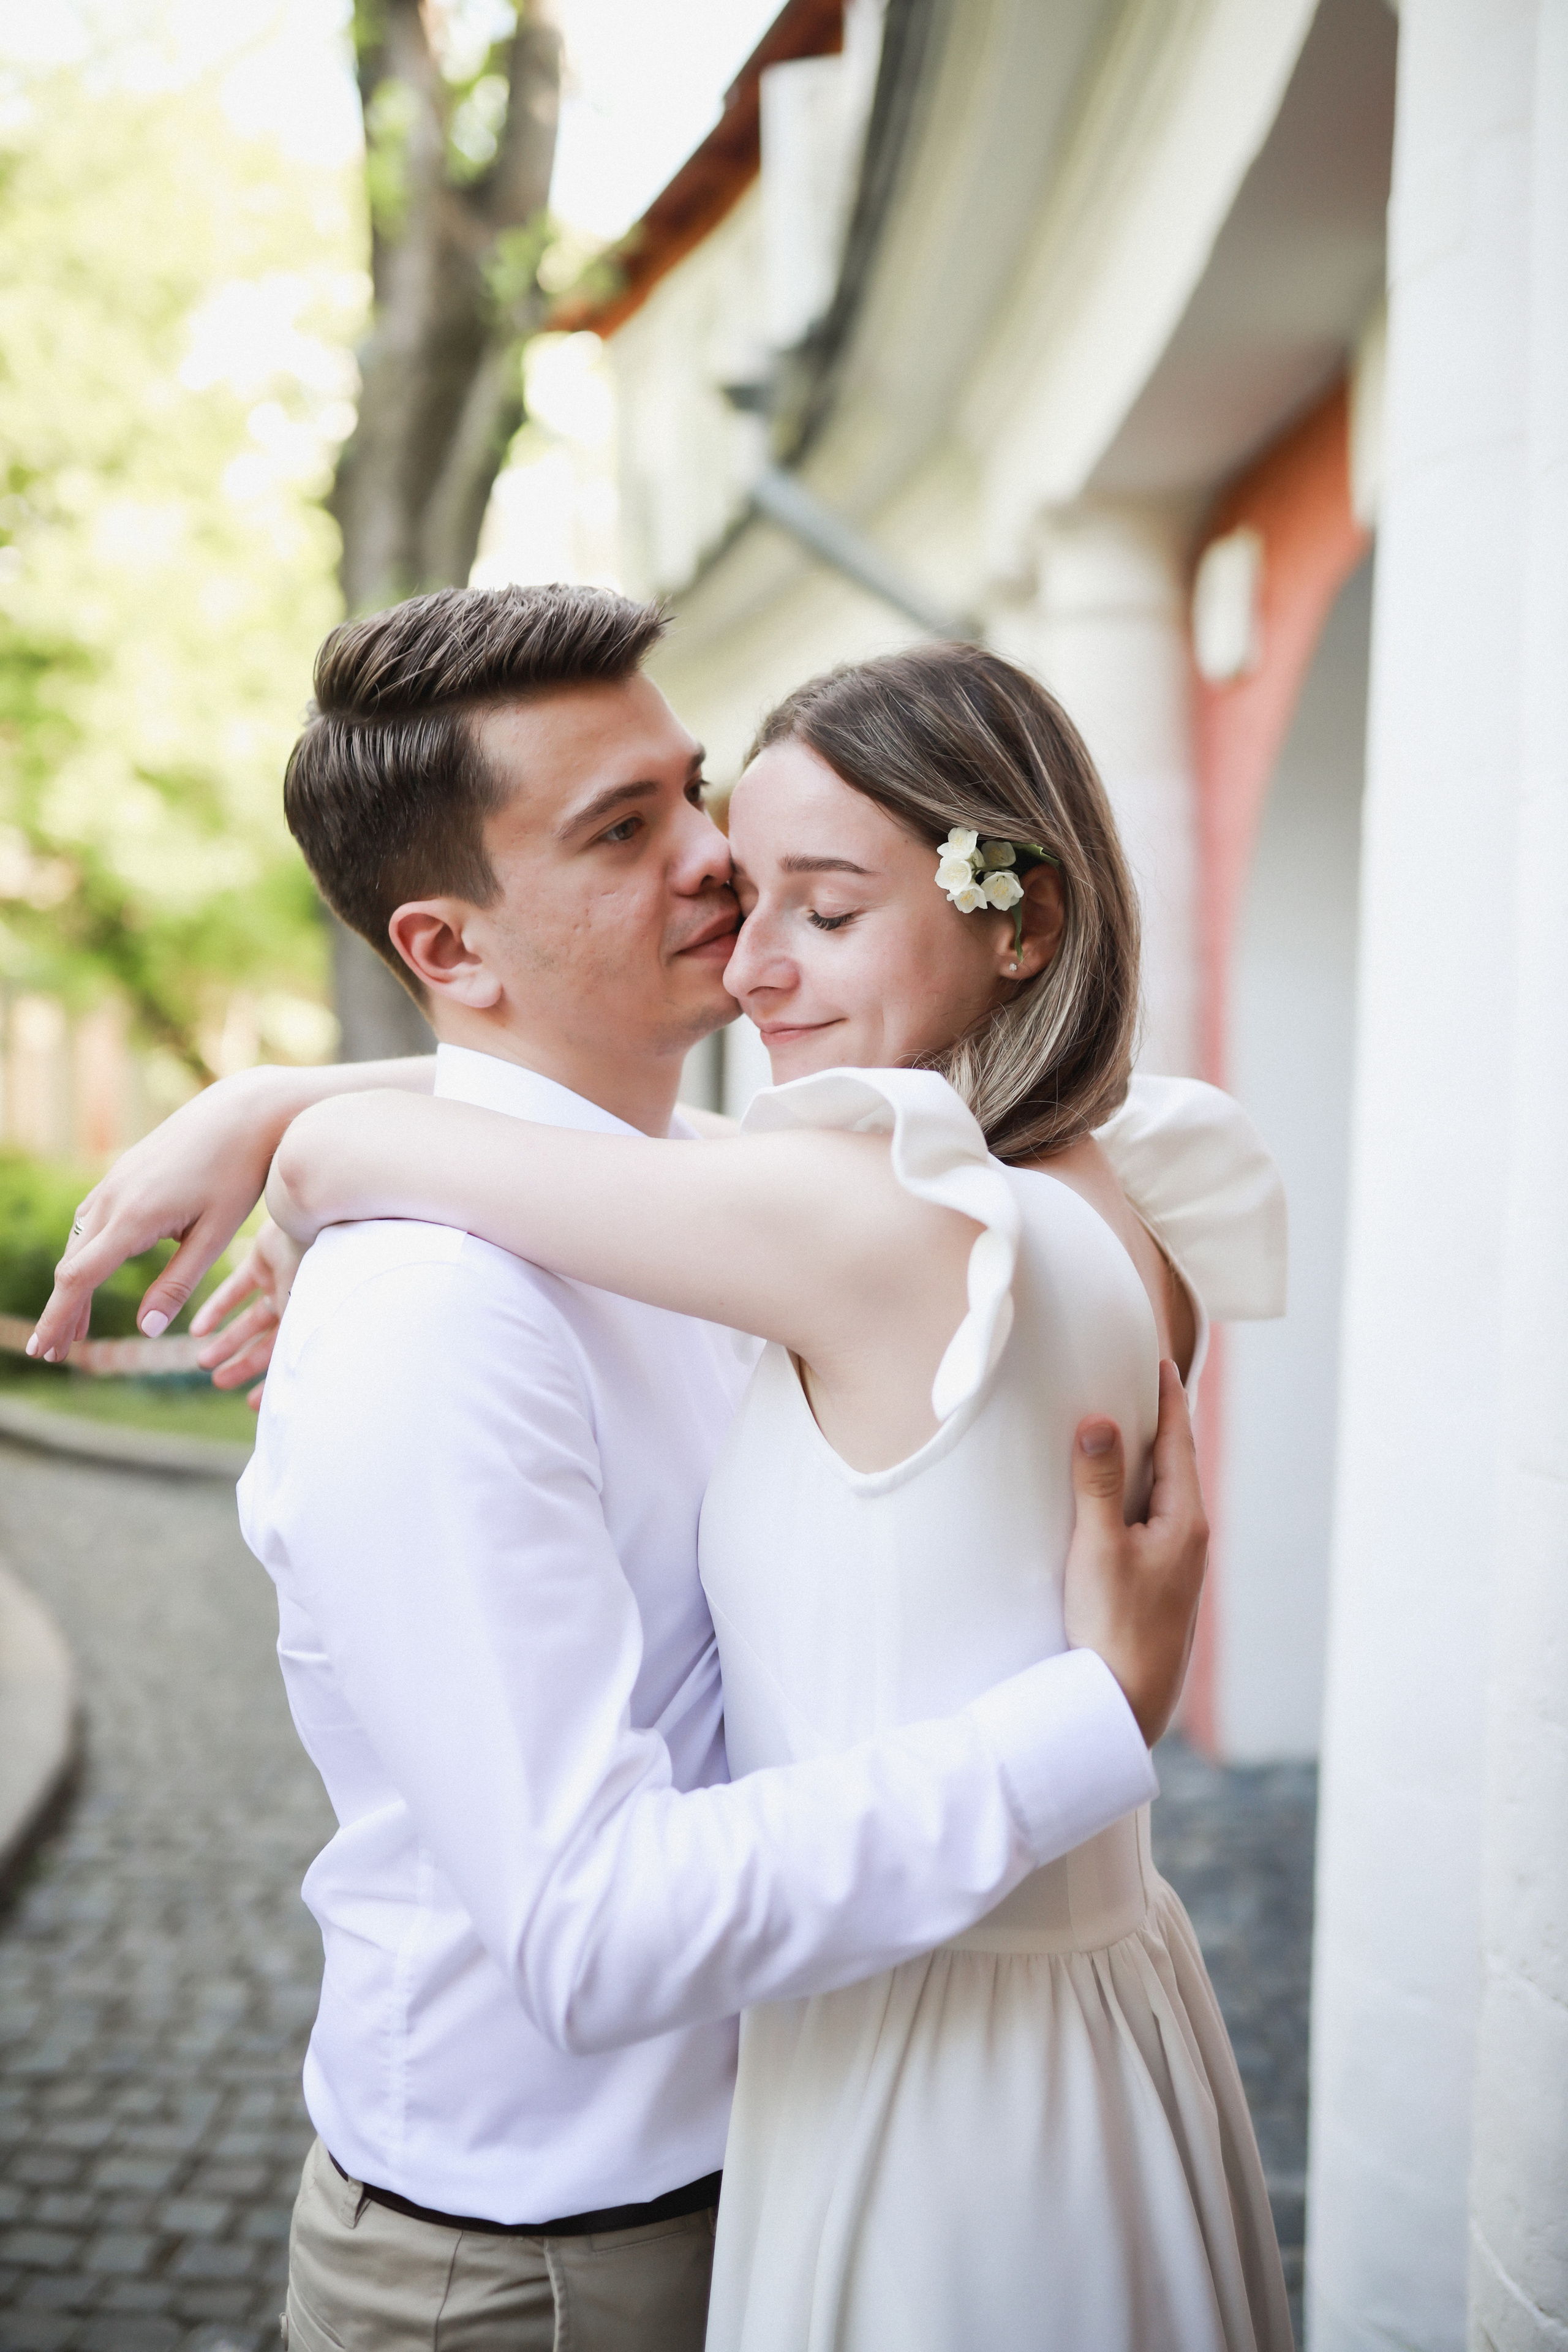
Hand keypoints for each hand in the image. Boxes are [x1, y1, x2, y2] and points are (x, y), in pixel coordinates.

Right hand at [27, 1068, 296, 1363]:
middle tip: (56, 1353)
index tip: (46, 1350)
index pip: (79, 1278)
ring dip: (73, 1284)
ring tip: (76, 1327)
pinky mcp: (122, 1173)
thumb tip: (146, 1330)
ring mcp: (114, 1182)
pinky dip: (86, 1253)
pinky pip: (91, 1220)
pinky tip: (93, 1272)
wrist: (242, 1112)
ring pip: (79, 1242)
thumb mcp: (215, 1234)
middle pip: (72, 1265)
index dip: (59, 1317)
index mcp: (134, 1218)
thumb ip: (179, 1282)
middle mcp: (113, 1198)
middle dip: (61, 1311)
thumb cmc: (238, 1174)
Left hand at [190, 1221, 306, 1410]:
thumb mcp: (306, 1314)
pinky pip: (237, 1288)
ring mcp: (283, 1279)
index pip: (292, 1359)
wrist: (318, 1212)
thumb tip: (279, 1403)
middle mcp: (302, 1301)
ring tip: (202, 1360)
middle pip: (269, 1341)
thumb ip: (291, 1355)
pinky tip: (198, 1329)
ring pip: (250, 1317)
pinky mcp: (263, 1258)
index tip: (251, 1405)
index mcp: (318, 1318)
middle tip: (218, 1381)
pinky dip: (217, 1308)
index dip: (273, 1384)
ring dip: (227, 1340)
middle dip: (243, 1363)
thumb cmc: (322, 1265)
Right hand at [1061, 1360, 1207, 1747]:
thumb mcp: (1097, 1548)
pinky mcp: (1159, 1586)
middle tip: (1141, 1384)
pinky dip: (1135, 1496)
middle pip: (1175, 1464)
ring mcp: (1177, 1565)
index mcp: (1185, 1520)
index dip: (1167, 1397)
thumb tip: (1100, 1421)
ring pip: (1163, 1495)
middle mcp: (1189, 1538)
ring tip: (1124, 1431)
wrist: (1125, 1704)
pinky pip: (1150, 1522)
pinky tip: (1114, 1502)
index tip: (1159, 1360)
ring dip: (1145, 1461)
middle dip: (1159, 1423)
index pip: (1179, 1441)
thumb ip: (1097, 1484)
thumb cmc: (1115, 1629)